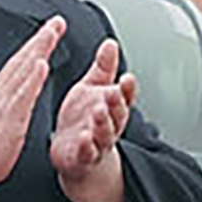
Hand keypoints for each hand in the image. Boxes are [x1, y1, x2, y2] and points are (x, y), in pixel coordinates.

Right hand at [0, 17, 61, 201]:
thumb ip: (4, 111)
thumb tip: (13, 108)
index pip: (18, 66)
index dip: (33, 48)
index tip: (47, 33)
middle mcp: (0, 95)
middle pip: (22, 60)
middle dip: (40, 39)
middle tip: (57, 22)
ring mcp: (4, 104)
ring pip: (23, 70)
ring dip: (39, 49)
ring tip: (52, 32)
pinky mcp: (8, 118)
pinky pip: (22, 95)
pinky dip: (32, 78)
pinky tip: (41, 63)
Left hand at [49, 35, 139, 201]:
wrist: (73, 153)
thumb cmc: (83, 117)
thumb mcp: (92, 88)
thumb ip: (103, 68)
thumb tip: (110, 44)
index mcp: (113, 106)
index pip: (126, 96)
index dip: (128, 89)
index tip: (127, 78)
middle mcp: (110, 125)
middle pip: (118, 114)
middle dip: (117, 104)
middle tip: (113, 93)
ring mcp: (98, 142)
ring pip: (105, 134)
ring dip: (104, 123)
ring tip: (100, 112)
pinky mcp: (84, 158)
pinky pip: (88, 153)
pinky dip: (87, 147)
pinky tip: (84, 138)